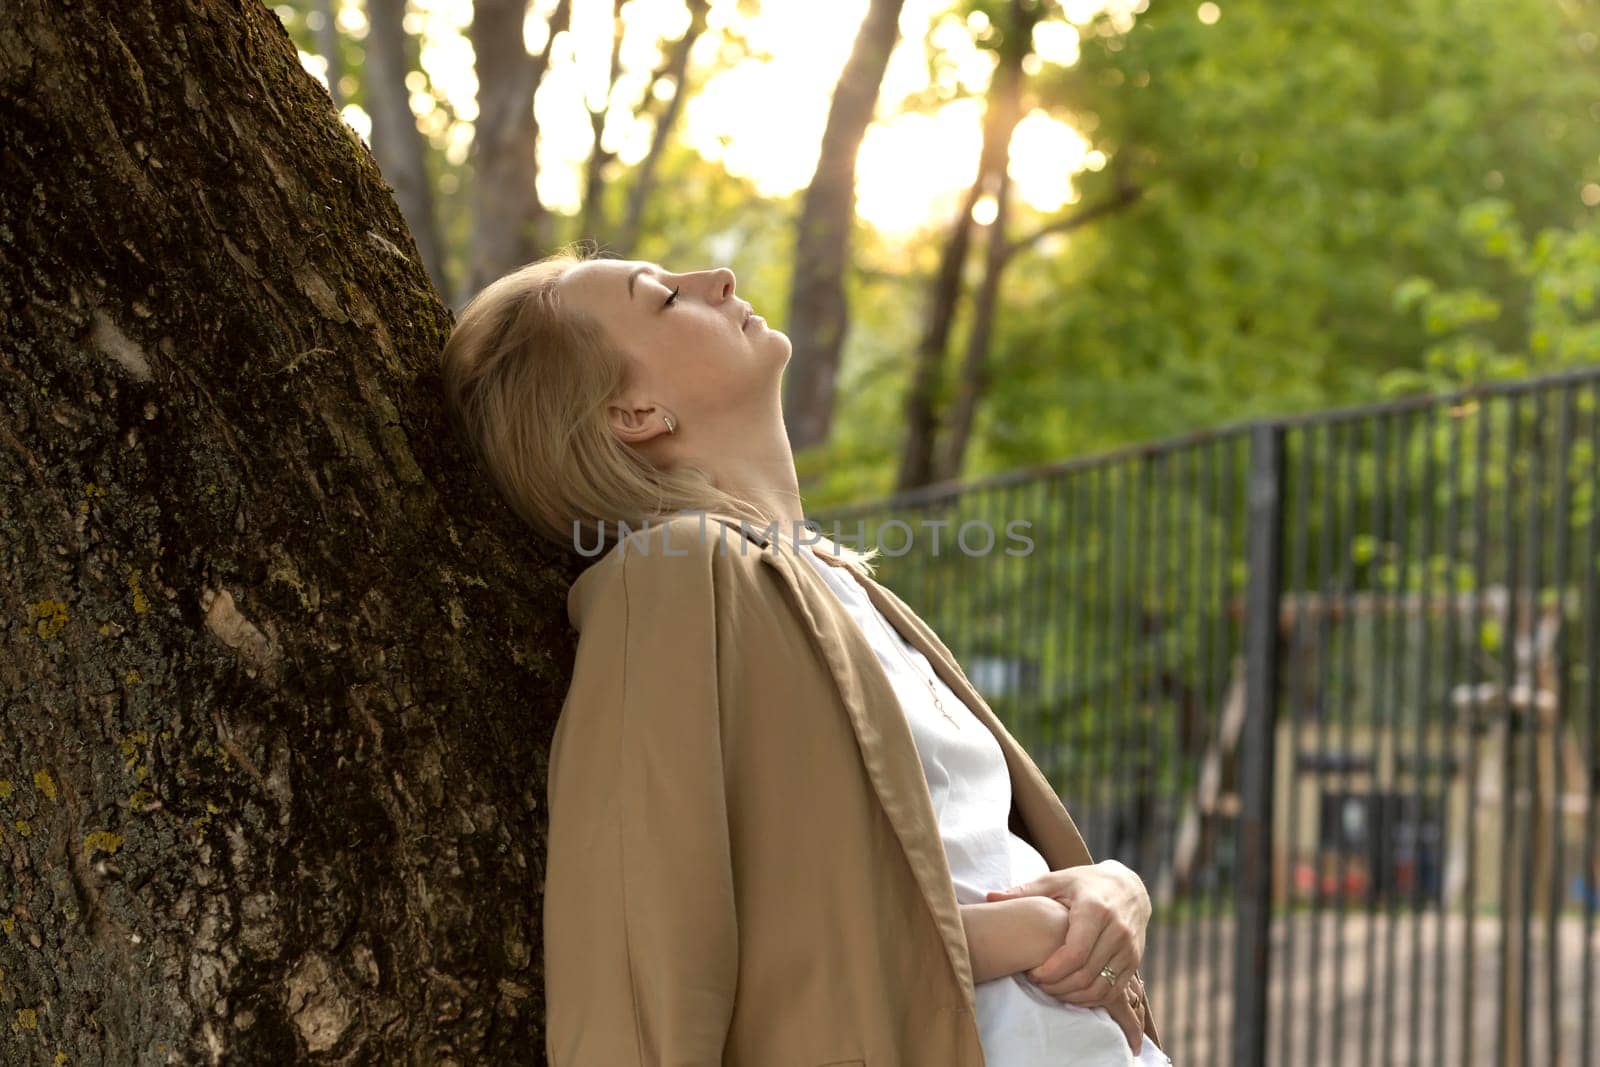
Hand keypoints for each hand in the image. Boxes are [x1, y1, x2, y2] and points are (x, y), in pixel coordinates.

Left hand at [985, 860, 1149, 1013]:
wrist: (1128, 887)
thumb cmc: (1084, 883)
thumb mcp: (1056, 880)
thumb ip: (1025, 891)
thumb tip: (990, 896)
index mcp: (1095, 910)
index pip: (1074, 953)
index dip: (1051, 971)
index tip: (1032, 973)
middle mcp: (1117, 931)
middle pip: (1085, 975)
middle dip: (1057, 986)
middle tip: (1037, 983)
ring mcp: (1129, 948)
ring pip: (1100, 988)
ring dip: (1072, 996)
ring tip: (1051, 989)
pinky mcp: (1135, 961)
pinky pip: (1112, 991)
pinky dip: (1090, 999)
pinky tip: (1071, 993)